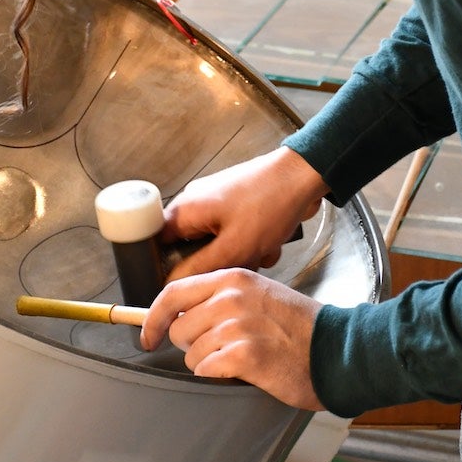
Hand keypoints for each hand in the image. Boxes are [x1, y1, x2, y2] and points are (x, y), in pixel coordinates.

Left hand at [140, 267, 325, 409]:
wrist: (336, 350)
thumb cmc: (299, 327)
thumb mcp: (259, 295)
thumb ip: (221, 299)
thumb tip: (179, 316)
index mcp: (233, 279)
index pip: (173, 293)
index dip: (153, 318)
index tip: (148, 335)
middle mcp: (232, 298)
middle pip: (179, 328)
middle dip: (192, 345)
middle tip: (221, 349)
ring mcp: (238, 326)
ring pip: (192, 353)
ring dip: (209, 362)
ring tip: (240, 358)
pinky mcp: (245, 355)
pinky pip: (207, 370)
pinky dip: (219, 375)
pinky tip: (243, 369)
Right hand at [161, 146, 329, 278]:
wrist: (304, 175)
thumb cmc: (270, 203)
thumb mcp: (234, 247)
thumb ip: (200, 268)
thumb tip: (172, 285)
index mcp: (185, 209)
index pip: (157, 245)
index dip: (167, 268)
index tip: (186, 283)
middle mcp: (196, 204)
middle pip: (190, 249)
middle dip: (216, 263)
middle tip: (236, 264)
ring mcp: (217, 203)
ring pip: (217, 245)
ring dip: (240, 255)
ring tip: (260, 251)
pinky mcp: (237, 205)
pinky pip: (235, 235)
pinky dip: (252, 244)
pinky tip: (270, 242)